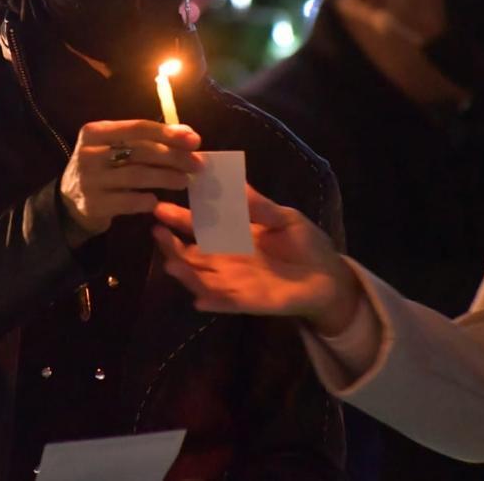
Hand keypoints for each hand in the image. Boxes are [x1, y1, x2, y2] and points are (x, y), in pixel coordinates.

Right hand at [61, 120, 203, 237]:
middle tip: (197, 164)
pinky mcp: (93, 204)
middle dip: (173, 157)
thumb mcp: (115, 147)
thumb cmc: (102, 169)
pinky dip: (148, 200)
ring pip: (137, 176)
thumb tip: (187, 134)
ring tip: (184, 181)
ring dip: (166, 178)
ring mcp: (89, 179)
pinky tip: (157, 200)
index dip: (169, 133)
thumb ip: (146, 139)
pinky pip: (129, 201)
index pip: (139, 127)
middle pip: (141, 151)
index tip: (195, 140)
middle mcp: (89, 152)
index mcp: (95, 131)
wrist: (69, 202)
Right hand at [152, 185, 360, 335]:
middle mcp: (225, 259)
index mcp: (230, 236)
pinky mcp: (248, 301)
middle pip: (190, 254)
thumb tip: (234, 180)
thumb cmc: (304, 243)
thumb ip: (257, 205)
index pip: (198, 227)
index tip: (159, 206)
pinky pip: (226, 303)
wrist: (328, 275)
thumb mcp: (282, 218)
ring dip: (186, 274)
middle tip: (156, 231)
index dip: (179, 218)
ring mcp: (234, 282)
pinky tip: (199, 301)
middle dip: (171, 245)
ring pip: (201, 279)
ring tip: (171, 264)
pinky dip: (213, 302)